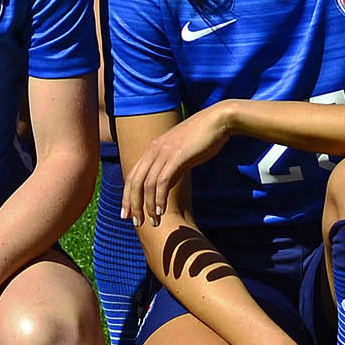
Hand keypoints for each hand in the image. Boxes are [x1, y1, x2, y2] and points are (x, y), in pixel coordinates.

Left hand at [124, 105, 233, 226]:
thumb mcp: (181, 155)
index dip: (127, 196)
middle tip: (136, 223)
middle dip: (132, 205)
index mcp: (152, 149)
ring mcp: (164, 152)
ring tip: (153, 222)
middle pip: (134, 181)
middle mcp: (153, 150)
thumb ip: (170, 169)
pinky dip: (159, 198)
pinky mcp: (176, 156)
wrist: (218, 121)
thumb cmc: (202, 138)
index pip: (132, 176)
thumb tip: (164, 188)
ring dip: (148, 206)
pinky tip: (161, 211)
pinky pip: (162, 181)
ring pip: (146, 184)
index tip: (127, 214)